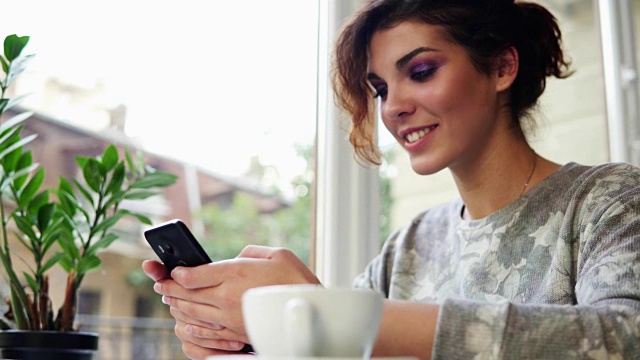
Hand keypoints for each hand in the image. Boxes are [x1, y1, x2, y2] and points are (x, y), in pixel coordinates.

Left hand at [143, 245, 320, 358]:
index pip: (194, 274)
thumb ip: (250, 252)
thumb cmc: (296, 280)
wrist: (312, 311)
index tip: (171, 269)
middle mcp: (228, 297)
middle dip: (169, 287)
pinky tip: (185, 320)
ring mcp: (230, 317)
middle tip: (158, 281)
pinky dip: (190, 323)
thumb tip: (235, 258)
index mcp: (236, 274)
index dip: (177, 272)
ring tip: (167, 296)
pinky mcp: (236, 331)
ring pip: (193, 312)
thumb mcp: (276, 253)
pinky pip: (205, 329)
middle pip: (188, 294)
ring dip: (176, 304)